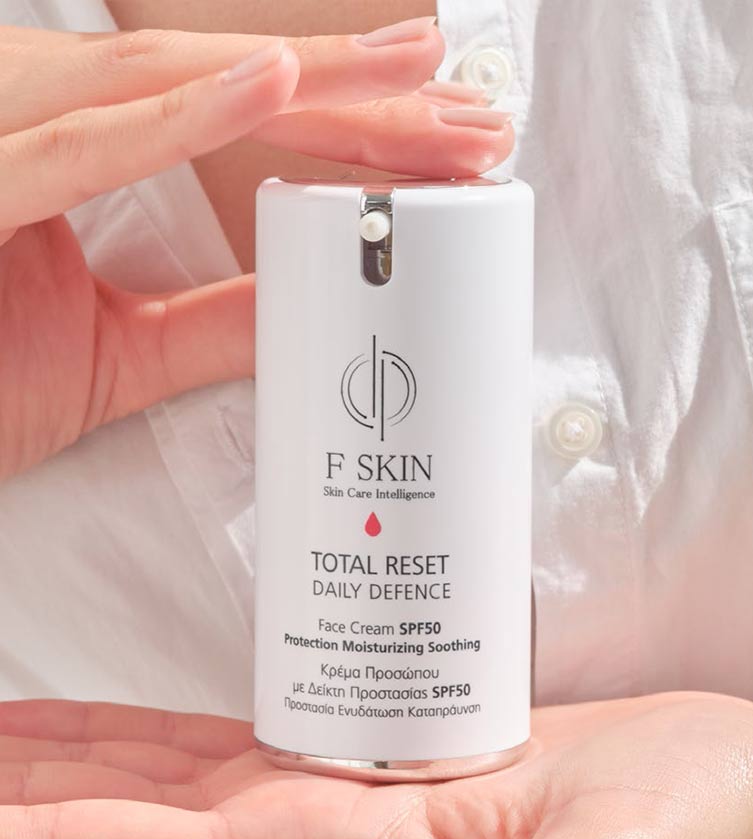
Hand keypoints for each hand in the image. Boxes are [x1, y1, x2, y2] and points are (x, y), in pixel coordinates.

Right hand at [0, 20, 512, 479]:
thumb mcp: (117, 350)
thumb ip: (210, 323)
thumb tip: (309, 307)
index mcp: (78, 145)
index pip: (237, 123)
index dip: (345, 127)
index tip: (438, 139)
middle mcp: (45, 112)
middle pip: (230, 88)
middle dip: (361, 102)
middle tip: (472, 111)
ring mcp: (7, 130)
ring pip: (176, 90)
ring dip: (307, 88)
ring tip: (415, 79)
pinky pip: (84, 140)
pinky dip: (179, 112)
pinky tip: (276, 79)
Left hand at [0, 692, 751, 838]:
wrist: (710, 786)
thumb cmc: (690, 813)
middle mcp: (335, 835)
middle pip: (149, 820)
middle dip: (39, 796)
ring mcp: (345, 797)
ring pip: (175, 780)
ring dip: (78, 761)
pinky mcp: (371, 760)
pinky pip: (233, 748)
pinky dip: (154, 737)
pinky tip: (105, 729)